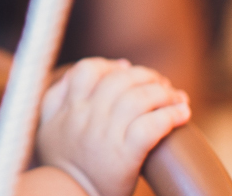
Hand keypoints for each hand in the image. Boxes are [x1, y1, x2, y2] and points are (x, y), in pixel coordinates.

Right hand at [36, 58, 189, 195]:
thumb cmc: (65, 167)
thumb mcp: (48, 130)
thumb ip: (55, 99)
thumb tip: (75, 73)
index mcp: (68, 110)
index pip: (87, 70)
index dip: (110, 65)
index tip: (126, 68)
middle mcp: (85, 118)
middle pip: (119, 80)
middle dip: (145, 76)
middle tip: (161, 83)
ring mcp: (104, 137)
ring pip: (138, 99)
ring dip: (163, 93)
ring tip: (177, 97)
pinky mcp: (124, 157)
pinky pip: (151, 127)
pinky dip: (171, 116)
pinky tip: (183, 114)